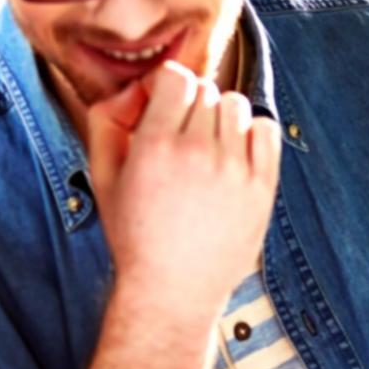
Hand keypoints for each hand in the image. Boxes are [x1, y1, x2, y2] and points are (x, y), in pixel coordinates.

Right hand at [87, 61, 280, 314]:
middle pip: (205, 90)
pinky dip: (251, 134)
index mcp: (155, 145)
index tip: (161, 109)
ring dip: (220, 119)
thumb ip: (107, 121)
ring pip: (236, 105)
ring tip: (207, 151)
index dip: (166, 87)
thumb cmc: (134, 235)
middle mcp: (198, 152)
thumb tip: (134, 89)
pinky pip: (266, 129)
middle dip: (190, 107)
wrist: (172, 292)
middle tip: (180, 140)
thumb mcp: (102, 177)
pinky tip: (233, 158)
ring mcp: (235, 170)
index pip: (175, 76)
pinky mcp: (263, 187)